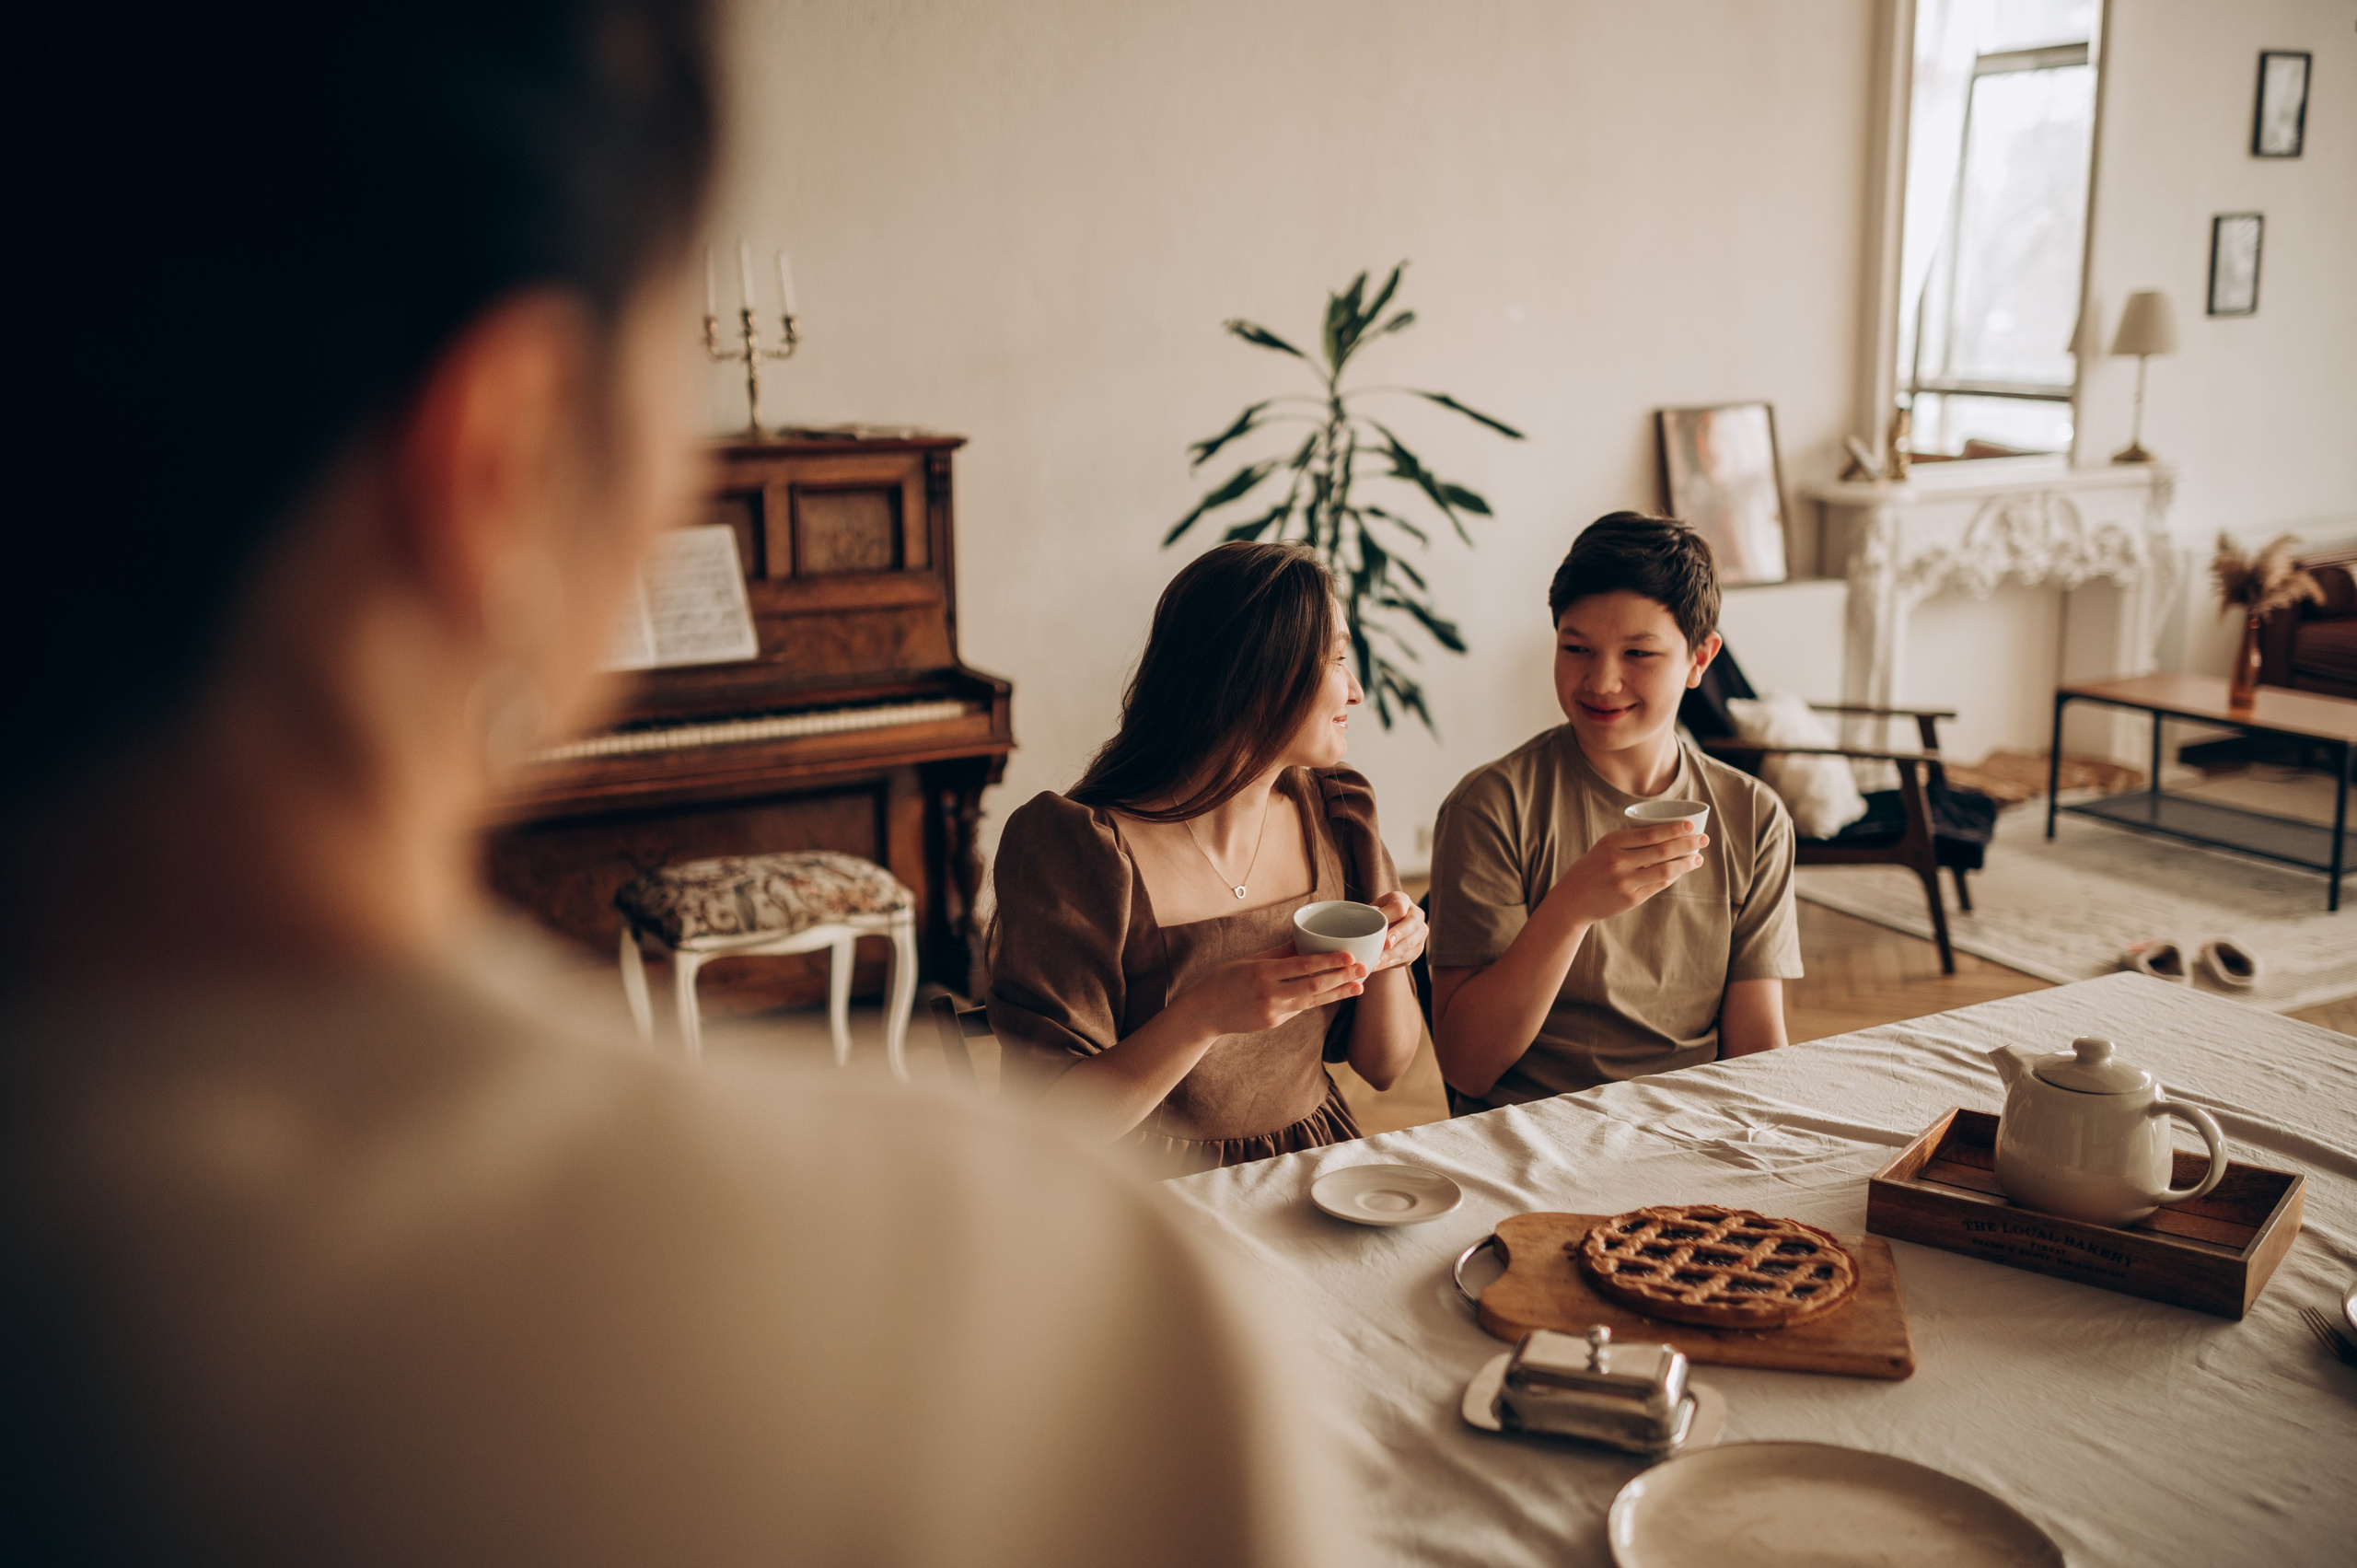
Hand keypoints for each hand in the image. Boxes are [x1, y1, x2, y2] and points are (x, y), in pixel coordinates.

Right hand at [1169, 941, 1364, 1038]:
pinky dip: (1319, 1000)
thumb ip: (1280, 952)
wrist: (1204, 1013)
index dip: (1329, 962)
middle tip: (1364, 969)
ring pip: (1312, 1001)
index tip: (1350, 955)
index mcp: (1263, 973)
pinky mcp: (1275, 1022)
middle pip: (1314, 986)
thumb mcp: (1250, 960)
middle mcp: (1270, 994)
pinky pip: (1300, 1008)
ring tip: (1359, 986)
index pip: (1303, 966)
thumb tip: (1307, 938)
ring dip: (1338, 993)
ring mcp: (1273, 1012)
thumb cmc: (1224, 980)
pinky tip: (1336, 993)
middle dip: (1341, 977)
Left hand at [1368, 889, 1426, 972]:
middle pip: (1411, 925)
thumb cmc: (1378, 915)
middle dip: (1397, 935)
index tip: (1381, 928)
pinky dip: (1390, 963)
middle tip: (1385, 945)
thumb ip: (1366, 914)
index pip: (1399, 907)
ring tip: (1376, 962)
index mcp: (1403, 900)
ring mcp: (1420, 933)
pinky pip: (1405, 957)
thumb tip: (1350, 922)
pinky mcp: (1417, 949)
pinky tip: (1378, 966)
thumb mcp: (1373, 909)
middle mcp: (1416, 915)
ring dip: (1391, 954)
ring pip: (1408, 945)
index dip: (1390, 916)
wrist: (1393, 924)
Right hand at [1551, 821, 1708, 923]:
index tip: (1691, 826)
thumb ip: (1629, 843)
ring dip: (1686, 863)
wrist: (1571, 901)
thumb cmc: (1591, 870)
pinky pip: (1659, 885)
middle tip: (1704, 839)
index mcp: (1611, 842)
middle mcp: (1618, 861)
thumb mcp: (1604, 849)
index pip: (1651, 833)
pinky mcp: (1631, 899)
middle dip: (1687, 843)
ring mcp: (1625, 881)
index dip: (1675, 829)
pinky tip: (1682, 870)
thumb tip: (1668, 837)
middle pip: (1662, 850)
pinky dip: (1673, 876)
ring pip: (1665, 869)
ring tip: (1698, 858)